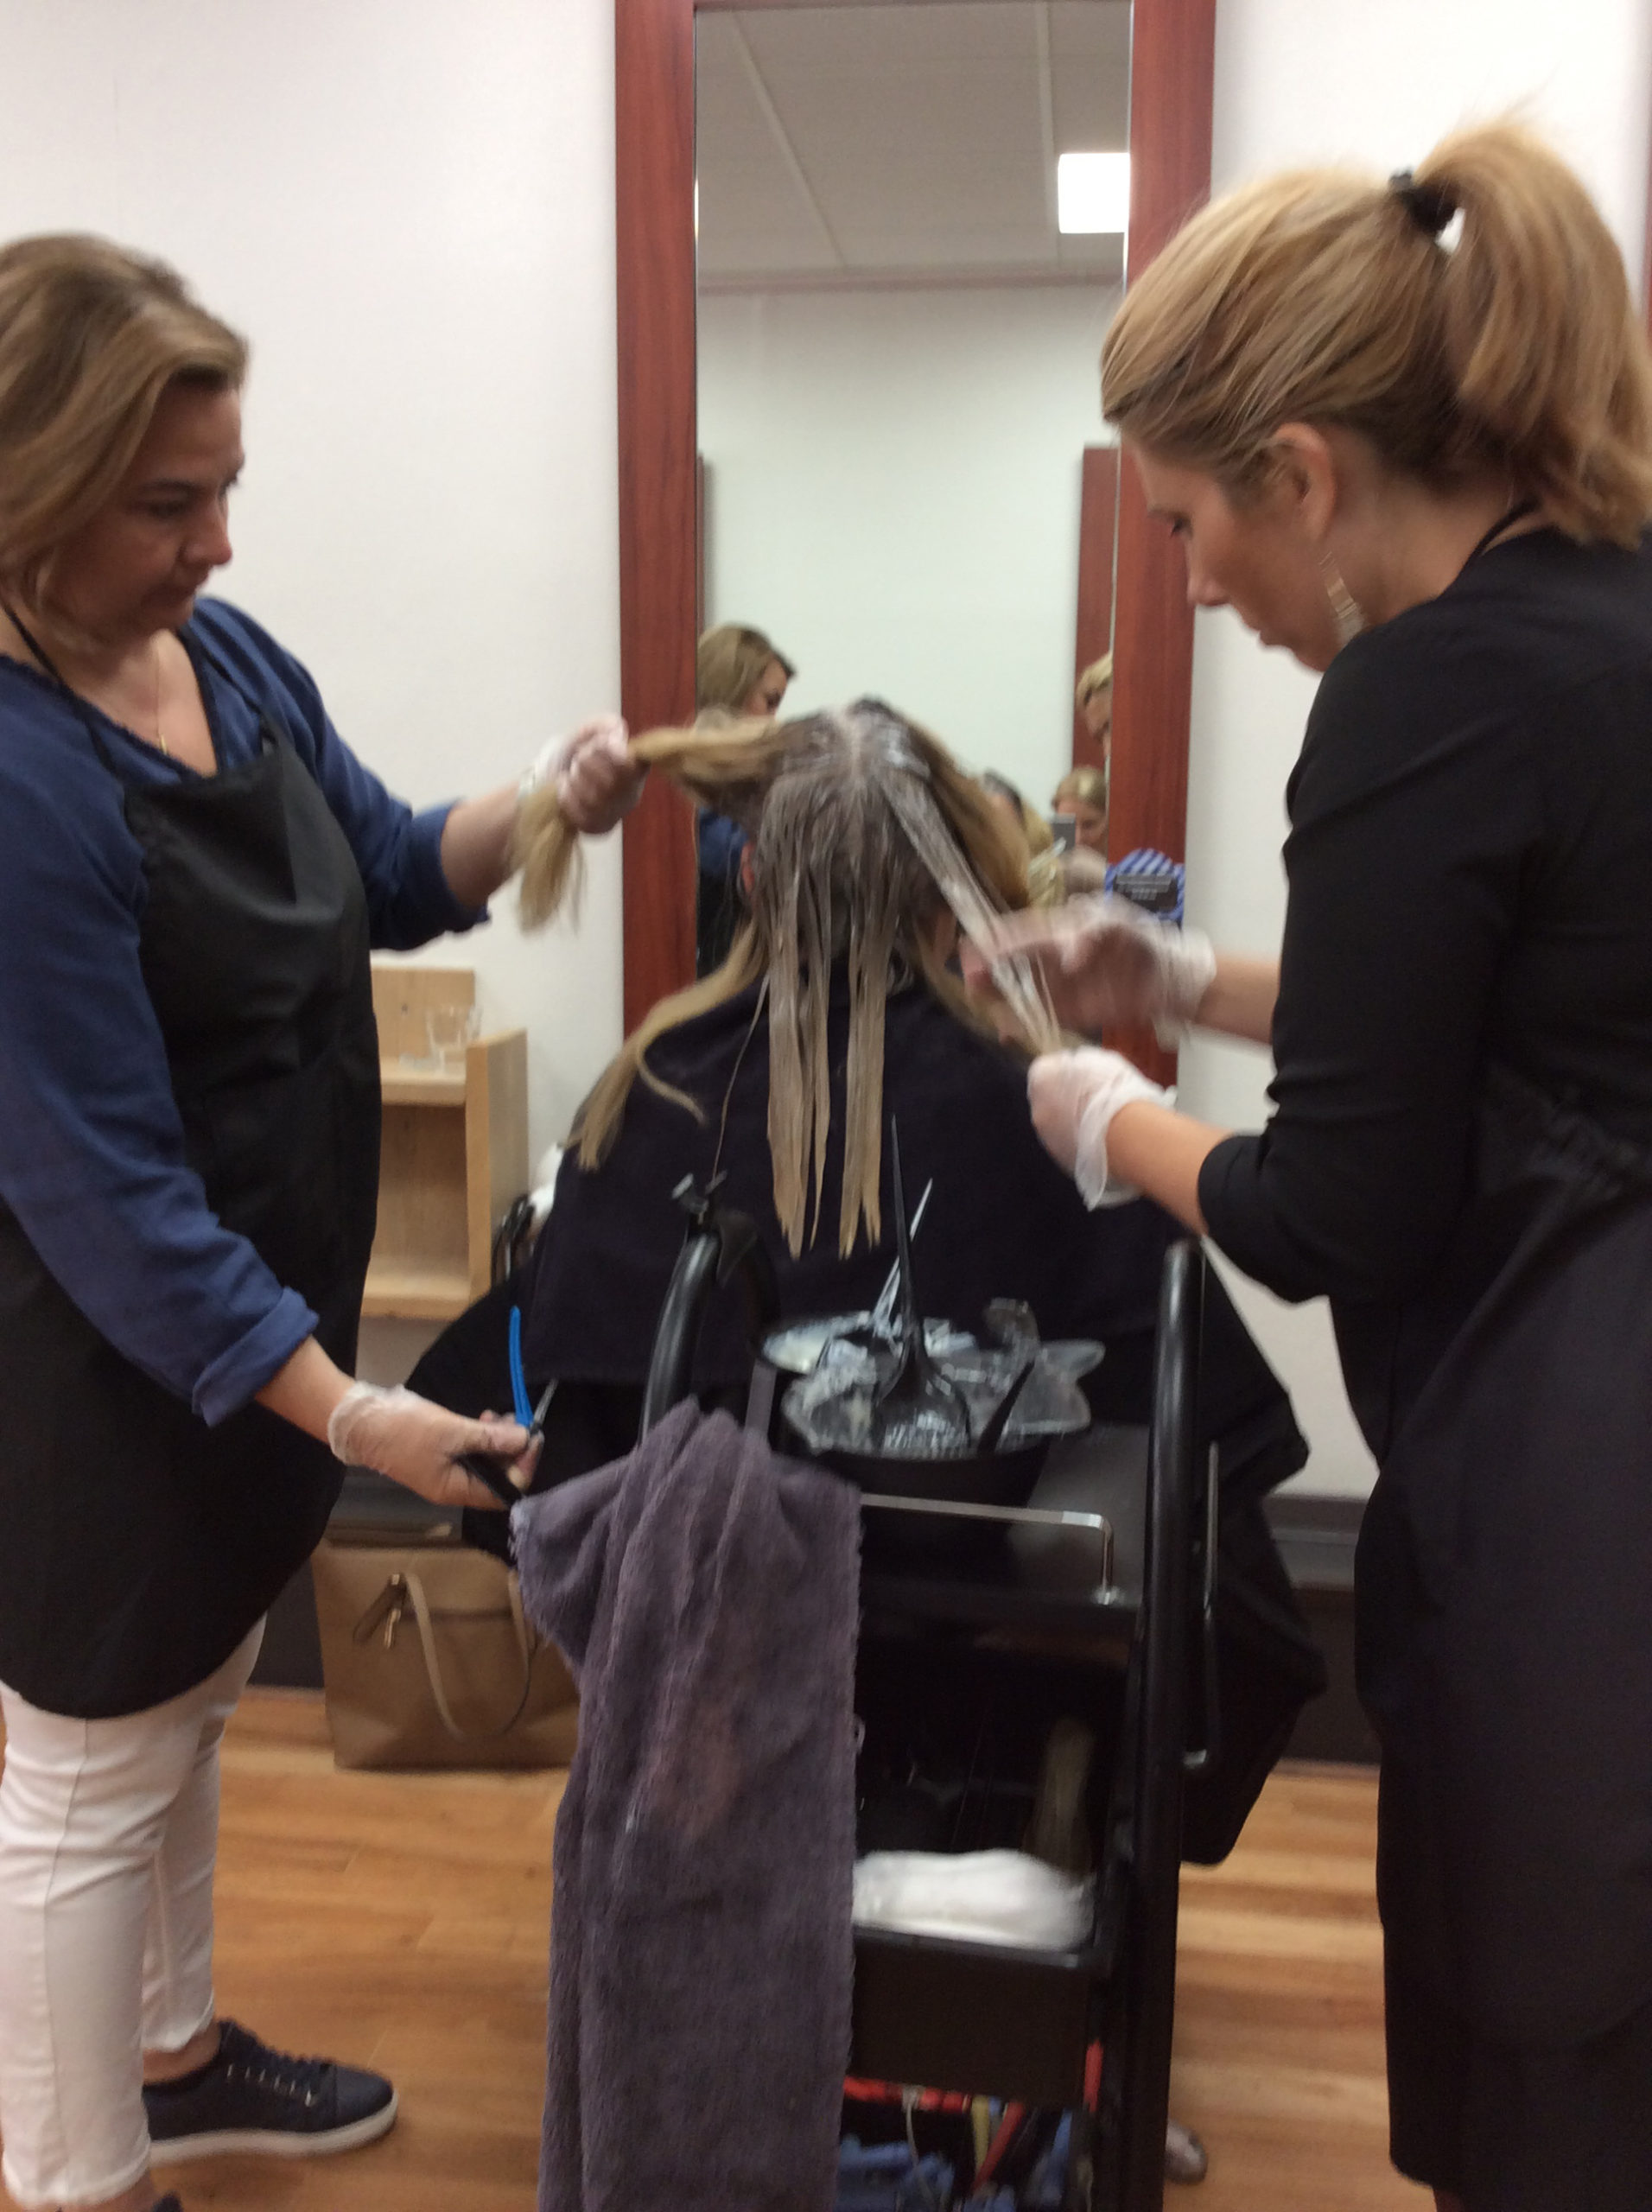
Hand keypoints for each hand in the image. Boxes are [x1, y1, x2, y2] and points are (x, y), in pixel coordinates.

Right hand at [326, 1383, 534, 1512]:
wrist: (361, 1421)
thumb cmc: (405, 1430)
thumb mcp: (451, 1431)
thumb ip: (489, 1438)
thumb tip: (525, 1439)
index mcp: (456, 1490)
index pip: (505, 1491)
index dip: (524, 1466)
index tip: (532, 1437)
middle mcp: (454, 1487)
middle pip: (498, 1477)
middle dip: (513, 1450)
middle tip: (518, 1421)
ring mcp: (445, 1471)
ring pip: (485, 1462)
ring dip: (499, 1440)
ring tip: (500, 1414)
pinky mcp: (439, 1455)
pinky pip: (471, 1452)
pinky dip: (482, 1436)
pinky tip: (484, 1418)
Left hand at [521, 714, 641, 833]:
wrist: (549, 776)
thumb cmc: (575, 751)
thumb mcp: (591, 730)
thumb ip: (607, 726)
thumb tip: (616, 742)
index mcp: (636, 766)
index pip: (632, 764)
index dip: (609, 754)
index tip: (592, 746)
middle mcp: (632, 792)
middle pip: (613, 783)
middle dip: (587, 766)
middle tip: (577, 759)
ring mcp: (616, 813)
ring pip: (598, 801)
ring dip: (577, 782)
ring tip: (570, 775)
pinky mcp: (599, 827)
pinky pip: (585, 817)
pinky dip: (569, 800)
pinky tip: (564, 790)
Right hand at [964, 895, 1214, 1039]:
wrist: (1168, 981)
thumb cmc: (1142, 944)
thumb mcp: (1120, 927)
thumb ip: (1091, 935)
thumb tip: (1067, 956)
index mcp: (1060, 932)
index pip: (1022, 935)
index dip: (998, 941)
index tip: (976, 947)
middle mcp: (1053, 959)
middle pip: (1013, 962)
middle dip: (988, 967)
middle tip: (967, 975)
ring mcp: (1059, 986)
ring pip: (1020, 990)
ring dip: (998, 995)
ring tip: (976, 997)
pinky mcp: (1069, 1011)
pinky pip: (1038, 1017)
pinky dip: (1020, 1023)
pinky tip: (1005, 1030)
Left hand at [1029, 1047, 1168, 1206]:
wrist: (1128, 1137)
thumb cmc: (1115, 1093)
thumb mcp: (1099, 1061)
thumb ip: (1078, 1064)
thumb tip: (1075, 1067)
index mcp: (1041, 1080)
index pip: (1046, 1069)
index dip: (1066, 1071)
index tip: (1084, 1075)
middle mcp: (1038, 1111)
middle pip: (1049, 1101)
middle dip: (1067, 1099)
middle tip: (1097, 1099)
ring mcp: (1049, 1141)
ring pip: (1059, 1127)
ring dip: (1075, 1123)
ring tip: (1106, 1122)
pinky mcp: (1064, 1162)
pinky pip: (1071, 1147)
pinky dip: (1083, 1143)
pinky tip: (1106, 1141)